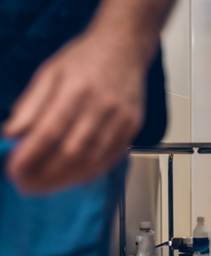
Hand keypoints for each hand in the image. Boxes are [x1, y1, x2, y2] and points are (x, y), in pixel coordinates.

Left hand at [2, 33, 148, 193]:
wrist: (124, 48)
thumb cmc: (85, 59)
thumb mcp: (48, 73)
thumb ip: (30, 104)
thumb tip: (13, 134)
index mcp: (76, 89)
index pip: (49, 131)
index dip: (30, 156)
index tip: (14, 171)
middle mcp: (101, 106)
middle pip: (72, 151)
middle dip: (46, 174)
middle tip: (27, 185)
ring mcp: (121, 119)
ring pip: (93, 160)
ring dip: (66, 178)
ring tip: (46, 186)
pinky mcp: (133, 126)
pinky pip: (111, 158)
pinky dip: (90, 172)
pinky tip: (73, 177)